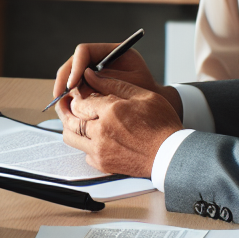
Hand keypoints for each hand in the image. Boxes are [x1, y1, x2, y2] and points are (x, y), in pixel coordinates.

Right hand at [52, 42, 182, 117]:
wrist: (153, 108)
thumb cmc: (147, 95)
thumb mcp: (129, 87)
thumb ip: (106, 83)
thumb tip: (79, 85)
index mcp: (112, 51)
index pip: (84, 51)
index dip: (75, 67)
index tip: (72, 85)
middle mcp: (100, 58)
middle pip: (73, 62)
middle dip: (64, 78)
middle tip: (58, 94)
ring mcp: (93, 70)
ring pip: (70, 74)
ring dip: (64, 87)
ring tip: (61, 102)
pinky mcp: (90, 83)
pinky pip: (74, 86)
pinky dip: (69, 95)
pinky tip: (66, 107)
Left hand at [56, 69, 182, 176]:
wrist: (171, 155)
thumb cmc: (161, 125)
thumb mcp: (142, 96)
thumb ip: (113, 83)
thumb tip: (89, 73)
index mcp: (111, 111)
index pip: (80, 101)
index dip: (77, 96)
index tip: (80, 94)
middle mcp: (101, 131)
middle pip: (70, 118)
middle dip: (66, 108)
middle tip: (68, 103)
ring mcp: (100, 150)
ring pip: (71, 136)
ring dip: (71, 126)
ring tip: (76, 118)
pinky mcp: (102, 163)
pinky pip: (83, 152)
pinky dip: (83, 143)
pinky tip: (92, 136)